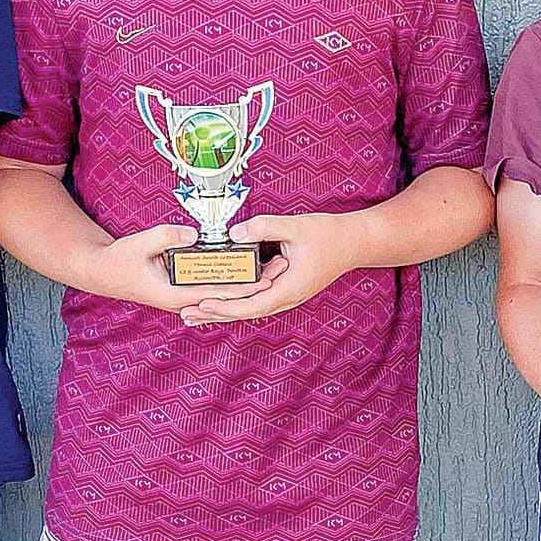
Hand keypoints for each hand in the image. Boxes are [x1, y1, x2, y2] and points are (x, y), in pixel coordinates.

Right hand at [81, 223, 279, 312]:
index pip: (217, 293)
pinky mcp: (182, 290)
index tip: (265, 279)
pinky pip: (210, 288)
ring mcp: (182, 297)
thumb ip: (166, 236)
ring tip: (270, 269)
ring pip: (219, 293)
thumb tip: (192, 234)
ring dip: (244, 283)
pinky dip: (229, 281)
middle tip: (278, 269)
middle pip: (224, 295)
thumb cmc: (120, 260)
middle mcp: (182, 300)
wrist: (103, 272)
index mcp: (174, 294)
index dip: (243, 287)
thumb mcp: (141, 243)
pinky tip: (245, 271)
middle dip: (251, 284)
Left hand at [177, 212, 359, 324]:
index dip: (226, 306)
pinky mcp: (284, 288)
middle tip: (186, 314)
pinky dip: (236, 300)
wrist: (354, 243)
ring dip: (223, 310)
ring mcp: (286, 295)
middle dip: (215, 314)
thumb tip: (235, 233)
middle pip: (246, 312)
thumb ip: (265, 227)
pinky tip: (221, 298)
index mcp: (290, 287)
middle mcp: (287, 297)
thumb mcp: (296, 227)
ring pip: (249, 308)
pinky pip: (256, 299)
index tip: (203, 303)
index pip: (252, 305)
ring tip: (195, 312)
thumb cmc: (330, 236)